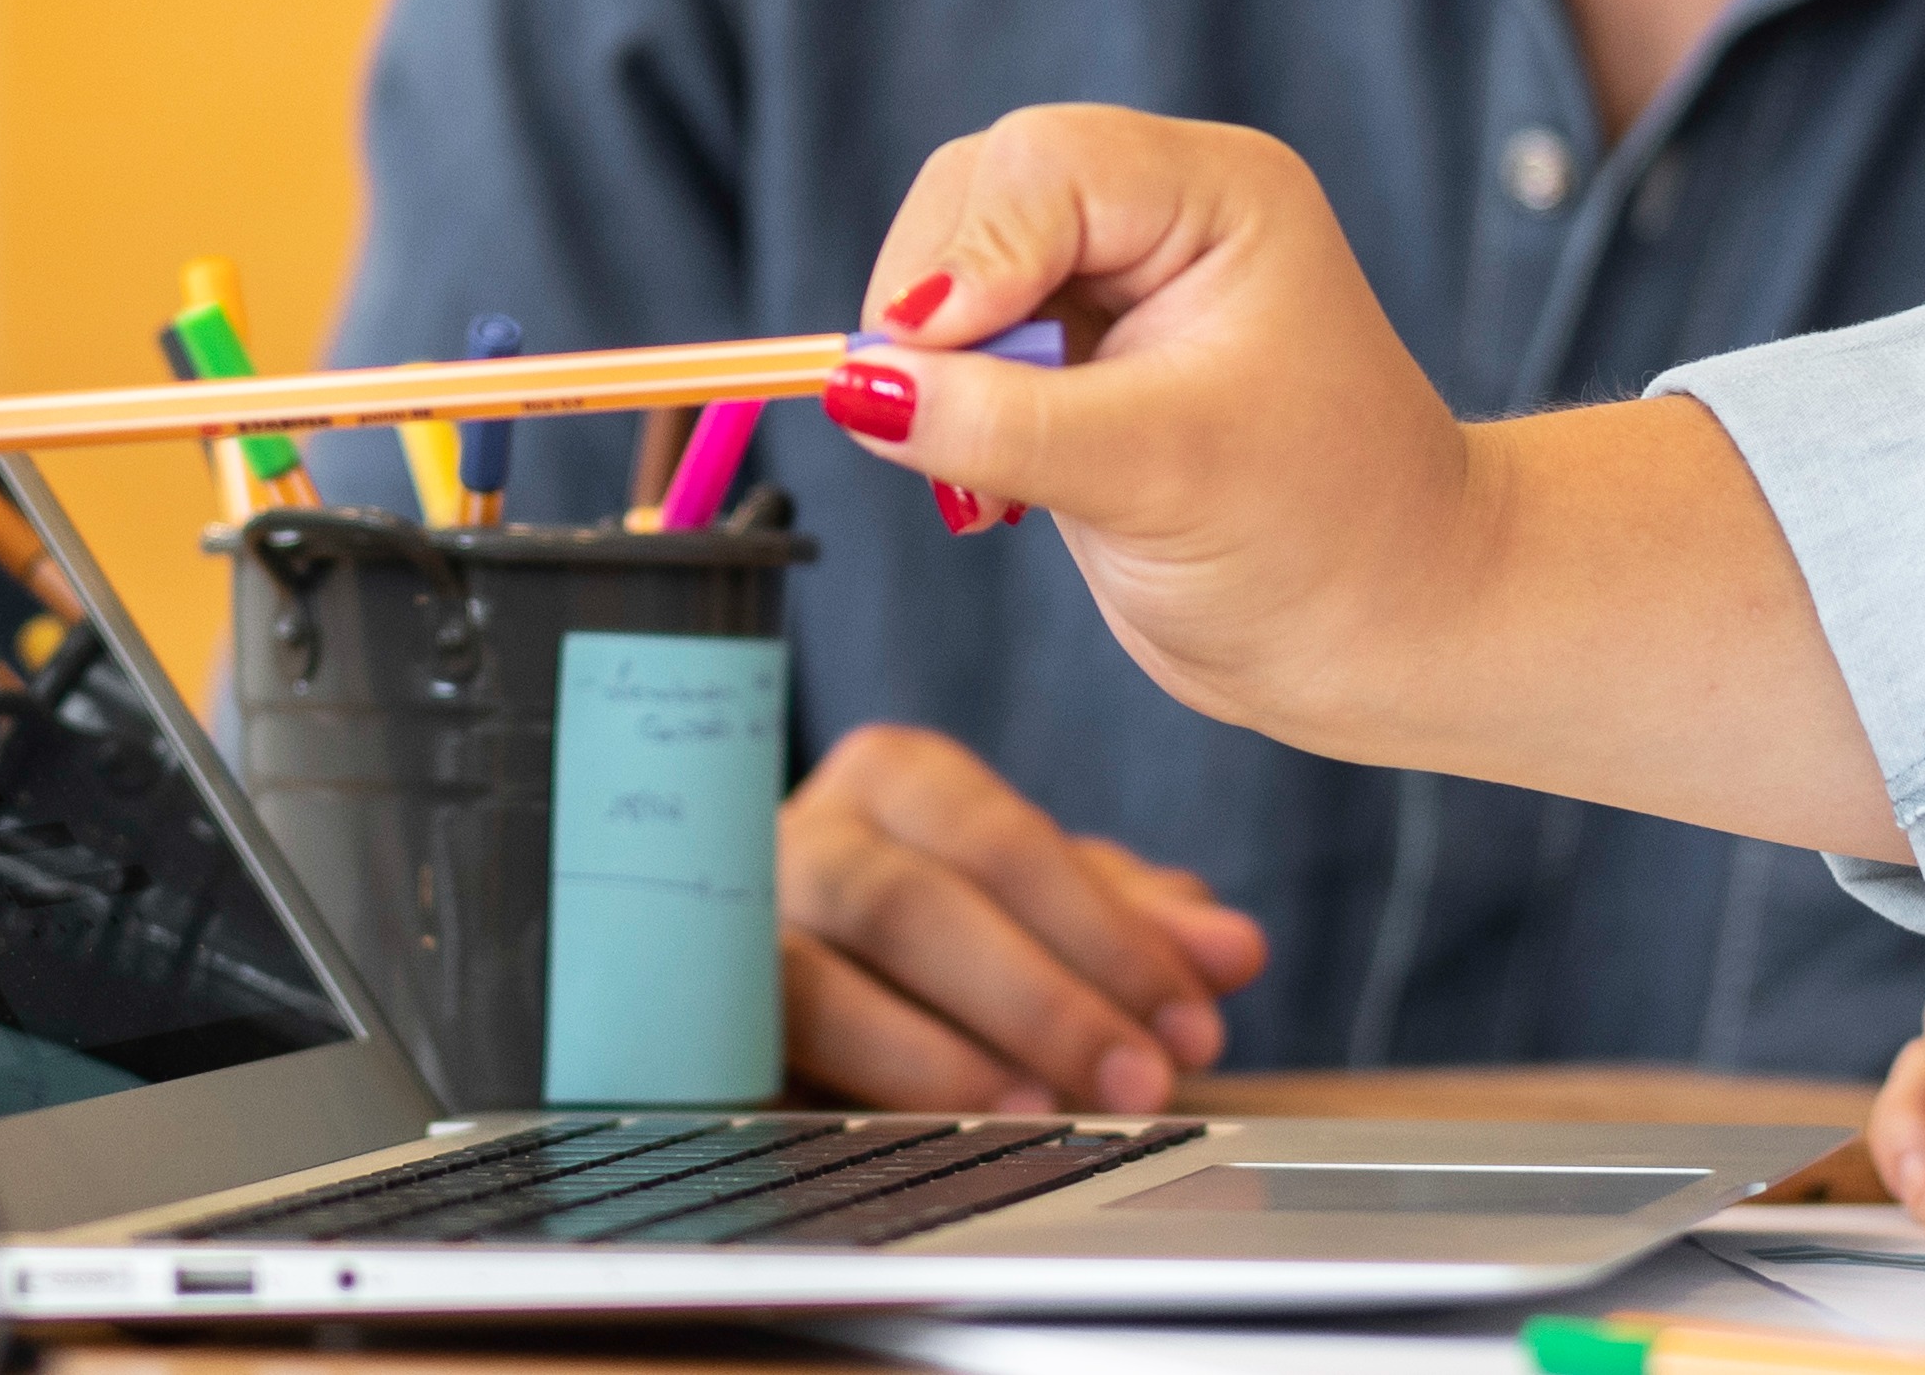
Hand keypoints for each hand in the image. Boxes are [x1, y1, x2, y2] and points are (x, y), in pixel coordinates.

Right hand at [776, 723, 1271, 1114]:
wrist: (789, 984)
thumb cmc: (947, 935)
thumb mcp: (1053, 918)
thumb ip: (1134, 926)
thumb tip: (1232, 950)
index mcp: (895, 780)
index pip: (1000, 841)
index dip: (1103, 934)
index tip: (1192, 1018)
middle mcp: (800, 838)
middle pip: (908, 904)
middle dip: (1039, 999)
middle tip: (1141, 1078)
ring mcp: (728, 936)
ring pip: (813, 986)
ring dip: (933, 1058)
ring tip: (1034, 1112)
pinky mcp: (693, 1033)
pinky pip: (750, 1067)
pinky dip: (841, 1101)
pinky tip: (914, 1143)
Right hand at [835, 104, 1886, 846]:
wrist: (1391, 633)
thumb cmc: (1321, 544)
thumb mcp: (1156, 476)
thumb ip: (999, 422)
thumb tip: (853, 384)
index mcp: (1216, 196)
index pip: (1039, 167)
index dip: (964, 258)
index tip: (927, 366)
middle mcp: (1165, 216)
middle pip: (977, 199)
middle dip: (937, 311)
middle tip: (944, 430)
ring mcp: (1120, 284)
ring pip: (955, 271)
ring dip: (937, 368)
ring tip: (985, 477)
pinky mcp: (1082, 359)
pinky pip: (965, 346)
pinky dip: (950, 409)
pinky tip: (995, 488)